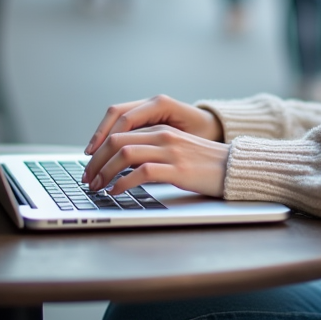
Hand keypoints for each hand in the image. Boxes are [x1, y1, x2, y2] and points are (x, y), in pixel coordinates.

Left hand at [83, 95, 225, 194]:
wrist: (233, 167)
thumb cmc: (204, 164)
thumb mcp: (175, 149)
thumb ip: (152, 150)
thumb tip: (122, 164)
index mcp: (160, 128)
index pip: (119, 132)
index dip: (99, 149)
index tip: (90, 166)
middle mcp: (162, 135)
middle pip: (116, 141)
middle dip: (96, 161)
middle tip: (88, 179)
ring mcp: (170, 151)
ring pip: (124, 154)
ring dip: (105, 172)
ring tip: (98, 187)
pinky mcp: (177, 169)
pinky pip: (141, 172)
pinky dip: (123, 183)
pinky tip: (117, 192)